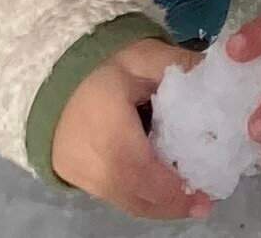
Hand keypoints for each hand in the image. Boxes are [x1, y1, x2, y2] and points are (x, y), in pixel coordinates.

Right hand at [51, 36, 211, 219]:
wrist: (44, 73)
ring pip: (123, 200)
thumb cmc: (96, 63)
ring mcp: (79, 174)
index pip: (145, 174)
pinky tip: (156, 184)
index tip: (205, 196)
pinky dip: (136, 194)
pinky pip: (110, 194)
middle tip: (203, 202)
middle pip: (136, 198)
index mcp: (110, 134)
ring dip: (155, 202)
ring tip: (186, 197)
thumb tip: (217, 74)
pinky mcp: (72, 176)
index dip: (175, 191)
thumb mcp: (140, 56)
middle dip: (172, 204)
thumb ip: (180, 66)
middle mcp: (92, 164)